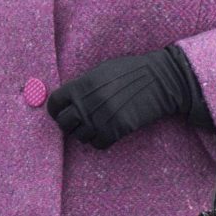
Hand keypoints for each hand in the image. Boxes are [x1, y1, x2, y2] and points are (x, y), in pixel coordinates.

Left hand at [47, 46, 211, 149]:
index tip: (61, 111)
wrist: (160, 80)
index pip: (55, 103)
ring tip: (96, 125)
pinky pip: (98, 144)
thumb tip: (67, 99)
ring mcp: (102, 117)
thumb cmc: (131, 71)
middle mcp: (89, 102)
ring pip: (80, 136)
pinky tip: (107, 131)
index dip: (56, 109)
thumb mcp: (102, 71)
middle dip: (69, 123)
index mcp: (83, 84)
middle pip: (64, 123)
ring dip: (85, 133)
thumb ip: (83, 85)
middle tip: (79, 121)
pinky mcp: (117, 130)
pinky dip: (100, 140)